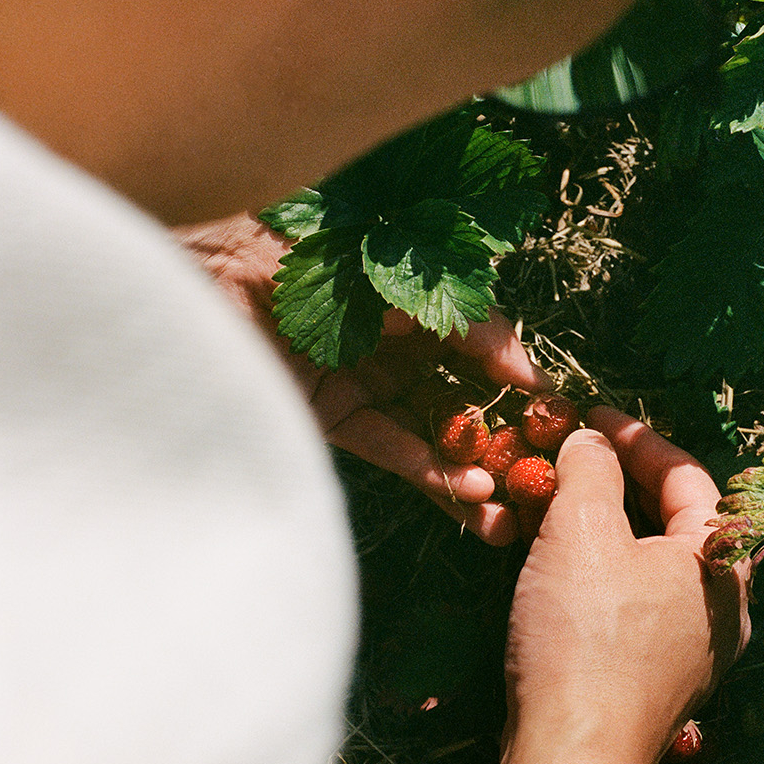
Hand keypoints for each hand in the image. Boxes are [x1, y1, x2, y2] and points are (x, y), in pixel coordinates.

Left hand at [173, 212, 549, 543]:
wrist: (209, 281)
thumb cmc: (302, 258)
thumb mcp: (395, 279)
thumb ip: (458, 318)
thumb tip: (523, 364)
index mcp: (411, 296)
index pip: (477, 340)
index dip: (513, 373)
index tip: (553, 408)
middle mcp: (393, 341)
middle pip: (458, 393)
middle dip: (500, 433)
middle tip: (541, 471)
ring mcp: (362, 381)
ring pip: (429, 429)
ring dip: (470, 467)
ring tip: (511, 505)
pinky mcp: (331, 416)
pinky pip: (387, 445)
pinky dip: (425, 469)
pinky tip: (466, 490)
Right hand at [459, 408, 749, 763]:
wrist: (570, 753)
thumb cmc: (583, 633)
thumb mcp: (580, 527)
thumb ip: (589, 467)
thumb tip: (588, 438)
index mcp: (717, 560)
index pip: (685, 473)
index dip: (634, 436)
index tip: (589, 413)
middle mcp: (717, 604)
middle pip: (667, 516)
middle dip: (612, 479)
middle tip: (568, 453)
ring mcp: (687, 645)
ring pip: (642, 559)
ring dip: (595, 522)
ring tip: (548, 498)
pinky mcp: (651, 673)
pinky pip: (629, 597)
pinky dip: (593, 565)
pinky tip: (550, 556)